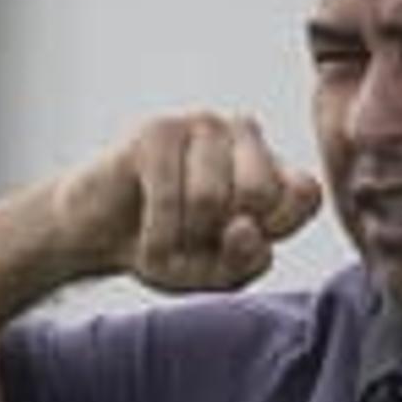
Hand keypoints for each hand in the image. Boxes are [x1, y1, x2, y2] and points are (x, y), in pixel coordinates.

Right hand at [52, 111, 324, 295]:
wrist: (96, 237)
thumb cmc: (168, 248)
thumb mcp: (218, 275)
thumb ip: (247, 261)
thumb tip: (245, 227)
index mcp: (272, 165)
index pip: (306, 193)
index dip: (273, 231)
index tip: (239, 239)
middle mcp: (242, 135)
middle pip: (259, 191)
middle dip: (221, 235)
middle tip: (197, 239)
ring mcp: (199, 126)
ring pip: (209, 198)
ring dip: (181, 239)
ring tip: (167, 237)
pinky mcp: (156, 131)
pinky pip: (168, 198)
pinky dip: (156, 238)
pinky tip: (144, 238)